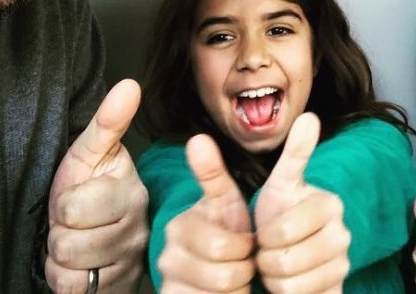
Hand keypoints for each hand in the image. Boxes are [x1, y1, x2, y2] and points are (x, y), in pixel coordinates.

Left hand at [46, 79, 148, 292]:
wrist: (98, 227)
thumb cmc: (92, 185)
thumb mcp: (91, 152)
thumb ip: (108, 121)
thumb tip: (129, 85)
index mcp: (131, 192)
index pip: (74, 209)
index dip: (63, 205)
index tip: (76, 196)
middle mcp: (137, 229)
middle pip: (69, 244)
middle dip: (60, 233)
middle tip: (74, 222)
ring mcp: (129, 262)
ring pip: (70, 271)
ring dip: (61, 259)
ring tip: (76, 240)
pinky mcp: (119, 288)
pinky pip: (74, 292)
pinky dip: (67, 281)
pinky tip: (79, 266)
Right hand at [155, 133, 254, 292]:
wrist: (222, 267)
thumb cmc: (227, 231)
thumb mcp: (227, 199)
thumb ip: (213, 171)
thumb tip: (196, 137)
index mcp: (180, 226)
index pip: (223, 246)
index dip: (245, 247)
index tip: (247, 241)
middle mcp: (167, 256)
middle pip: (224, 274)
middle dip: (244, 268)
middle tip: (243, 260)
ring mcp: (170, 284)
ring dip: (237, 288)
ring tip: (235, 275)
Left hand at [254, 113, 350, 293]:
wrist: (287, 257)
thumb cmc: (279, 218)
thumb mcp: (277, 186)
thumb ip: (293, 153)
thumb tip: (309, 115)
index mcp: (330, 203)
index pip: (283, 229)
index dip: (265, 235)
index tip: (266, 229)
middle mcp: (343, 233)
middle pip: (286, 260)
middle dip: (267, 259)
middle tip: (269, 250)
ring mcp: (343, 264)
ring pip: (291, 285)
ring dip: (274, 279)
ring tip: (277, 266)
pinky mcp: (339, 289)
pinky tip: (289, 284)